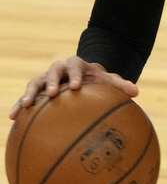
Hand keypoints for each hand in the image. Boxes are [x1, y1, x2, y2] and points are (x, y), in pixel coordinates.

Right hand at [9, 57, 137, 119]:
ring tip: (24, 106)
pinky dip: (19, 105)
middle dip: (51, 82)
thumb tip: (136, 92)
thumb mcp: (107, 80)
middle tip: (52, 93)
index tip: (76, 86)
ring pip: (34, 84)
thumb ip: (119, 84)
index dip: (75, 76)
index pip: (74, 67)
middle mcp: (57, 70)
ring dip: (29, 94)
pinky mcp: (36, 90)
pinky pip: (26, 97)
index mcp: (75, 65)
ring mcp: (45, 79)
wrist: (81, 77)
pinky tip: (13, 117)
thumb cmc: (96, 80)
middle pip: (52, 73)